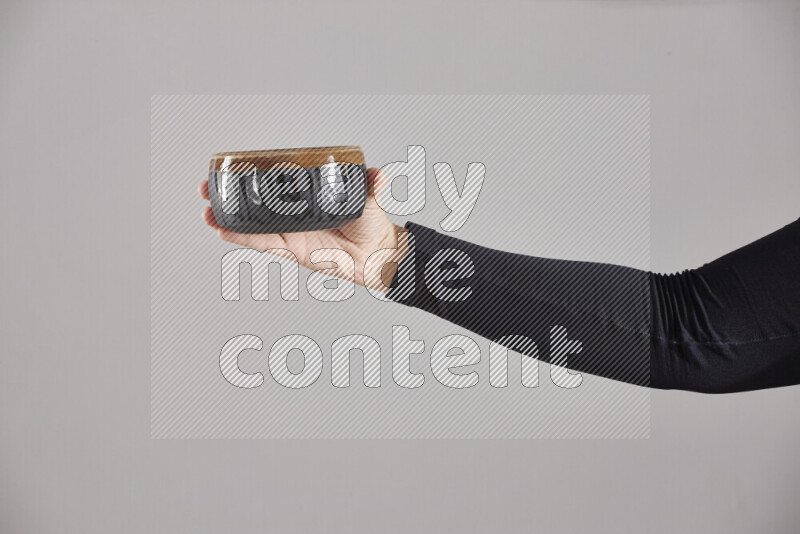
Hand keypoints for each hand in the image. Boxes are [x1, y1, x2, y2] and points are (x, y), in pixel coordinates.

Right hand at [199, 168, 405, 290]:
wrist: (377, 255)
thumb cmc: (372, 225)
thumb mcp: (369, 199)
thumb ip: (371, 186)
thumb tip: (378, 174)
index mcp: (307, 198)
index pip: (275, 184)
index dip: (252, 176)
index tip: (230, 168)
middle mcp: (295, 214)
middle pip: (255, 203)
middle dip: (230, 196)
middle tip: (208, 188)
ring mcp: (291, 232)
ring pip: (253, 225)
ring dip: (229, 219)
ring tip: (208, 212)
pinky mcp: (292, 250)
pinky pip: (263, 244)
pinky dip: (243, 239)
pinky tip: (223, 232)